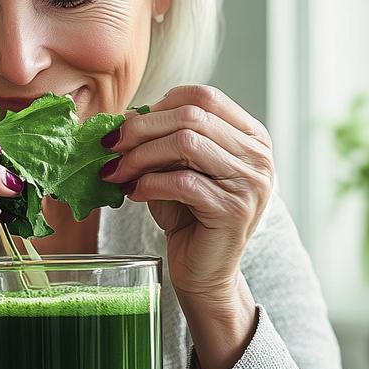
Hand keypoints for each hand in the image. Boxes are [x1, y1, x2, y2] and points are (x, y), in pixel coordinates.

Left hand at [100, 84, 274, 304]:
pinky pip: (183, 183)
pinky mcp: (233, 211)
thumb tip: (122, 116)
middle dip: (141, 128)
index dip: (159, 104)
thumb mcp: (176, 168)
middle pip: (191, 116)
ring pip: (186, 144)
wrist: (204, 271)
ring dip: (141, 155)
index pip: (204, 96)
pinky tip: (134, 193)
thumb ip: (160, 140)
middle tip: (110, 146)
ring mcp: (250, 183)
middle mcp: (258, 156)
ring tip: (118, 171)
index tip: (127, 124)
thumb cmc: (189, 217)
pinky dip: (150, 184)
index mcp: (250, 136)